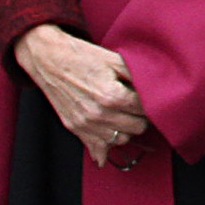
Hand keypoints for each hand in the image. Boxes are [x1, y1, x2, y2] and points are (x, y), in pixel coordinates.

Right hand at [14, 24, 151, 166]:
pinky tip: (111, 137)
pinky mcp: (75, 128)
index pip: (145, 108)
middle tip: (137, 104)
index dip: (150, 100)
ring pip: (122, 140)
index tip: (147, 94)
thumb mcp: (115, 59)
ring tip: (124, 115)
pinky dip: (106, 147)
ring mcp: (86, 124)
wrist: (49, 59)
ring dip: (127, 129)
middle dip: (141, 115)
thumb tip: (155, 88)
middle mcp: (99, 114)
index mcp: (112, 96)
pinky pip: (98, 149)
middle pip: (137, 127)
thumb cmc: (83, 56)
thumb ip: (137, 75)